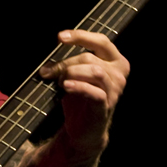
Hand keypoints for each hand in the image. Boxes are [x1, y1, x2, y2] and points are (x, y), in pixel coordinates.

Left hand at [39, 29, 128, 156]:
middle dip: (66, 63)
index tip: (60, 37)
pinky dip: (79, 86)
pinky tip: (67, 87)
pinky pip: (95, 92)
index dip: (81, 36)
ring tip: (61, 82)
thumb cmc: (80, 99)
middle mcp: (119, 74)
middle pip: (90, 57)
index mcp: (115, 61)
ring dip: (72, 73)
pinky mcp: (106, 105)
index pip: (101, 41)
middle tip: (49, 72)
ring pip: (95, 71)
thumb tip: (47, 64)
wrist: (84, 130)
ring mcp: (115, 90)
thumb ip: (68, 64)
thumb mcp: (75, 76)